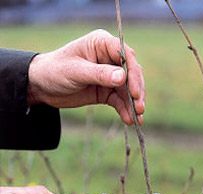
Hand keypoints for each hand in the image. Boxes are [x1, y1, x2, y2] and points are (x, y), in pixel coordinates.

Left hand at [28, 29, 144, 124]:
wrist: (42, 87)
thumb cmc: (55, 71)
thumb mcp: (76, 72)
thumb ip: (99, 74)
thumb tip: (123, 77)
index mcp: (102, 44)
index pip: (126, 56)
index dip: (133, 74)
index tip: (134, 92)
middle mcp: (109, 58)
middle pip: (131, 74)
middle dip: (136, 92)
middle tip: (139, 108)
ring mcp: (109, 75)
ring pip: (128, 90)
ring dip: (133, 104)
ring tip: (137, 119)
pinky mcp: (107, 91)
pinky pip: (120, 100)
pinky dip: (125, 110)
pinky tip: (129, 120)